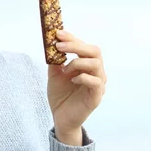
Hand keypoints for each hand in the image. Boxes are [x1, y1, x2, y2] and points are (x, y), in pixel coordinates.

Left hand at [47, 30, 106, 144]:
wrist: (61, 117)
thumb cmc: (61, 95)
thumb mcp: (54, 75)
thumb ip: (55, 61)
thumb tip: (52, 45)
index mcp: (87, 65)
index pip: (84, 46)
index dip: (72, 38)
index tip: (58, 33)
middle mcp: (96, 72)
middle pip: (94, 51)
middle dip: (76, 46)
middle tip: (59, 46)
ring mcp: (98, 84)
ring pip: (96, 64)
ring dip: (77, 62)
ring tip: (64, 70)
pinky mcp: (96, 96)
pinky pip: (95, 82)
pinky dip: (82, 77)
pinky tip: (71, 79)